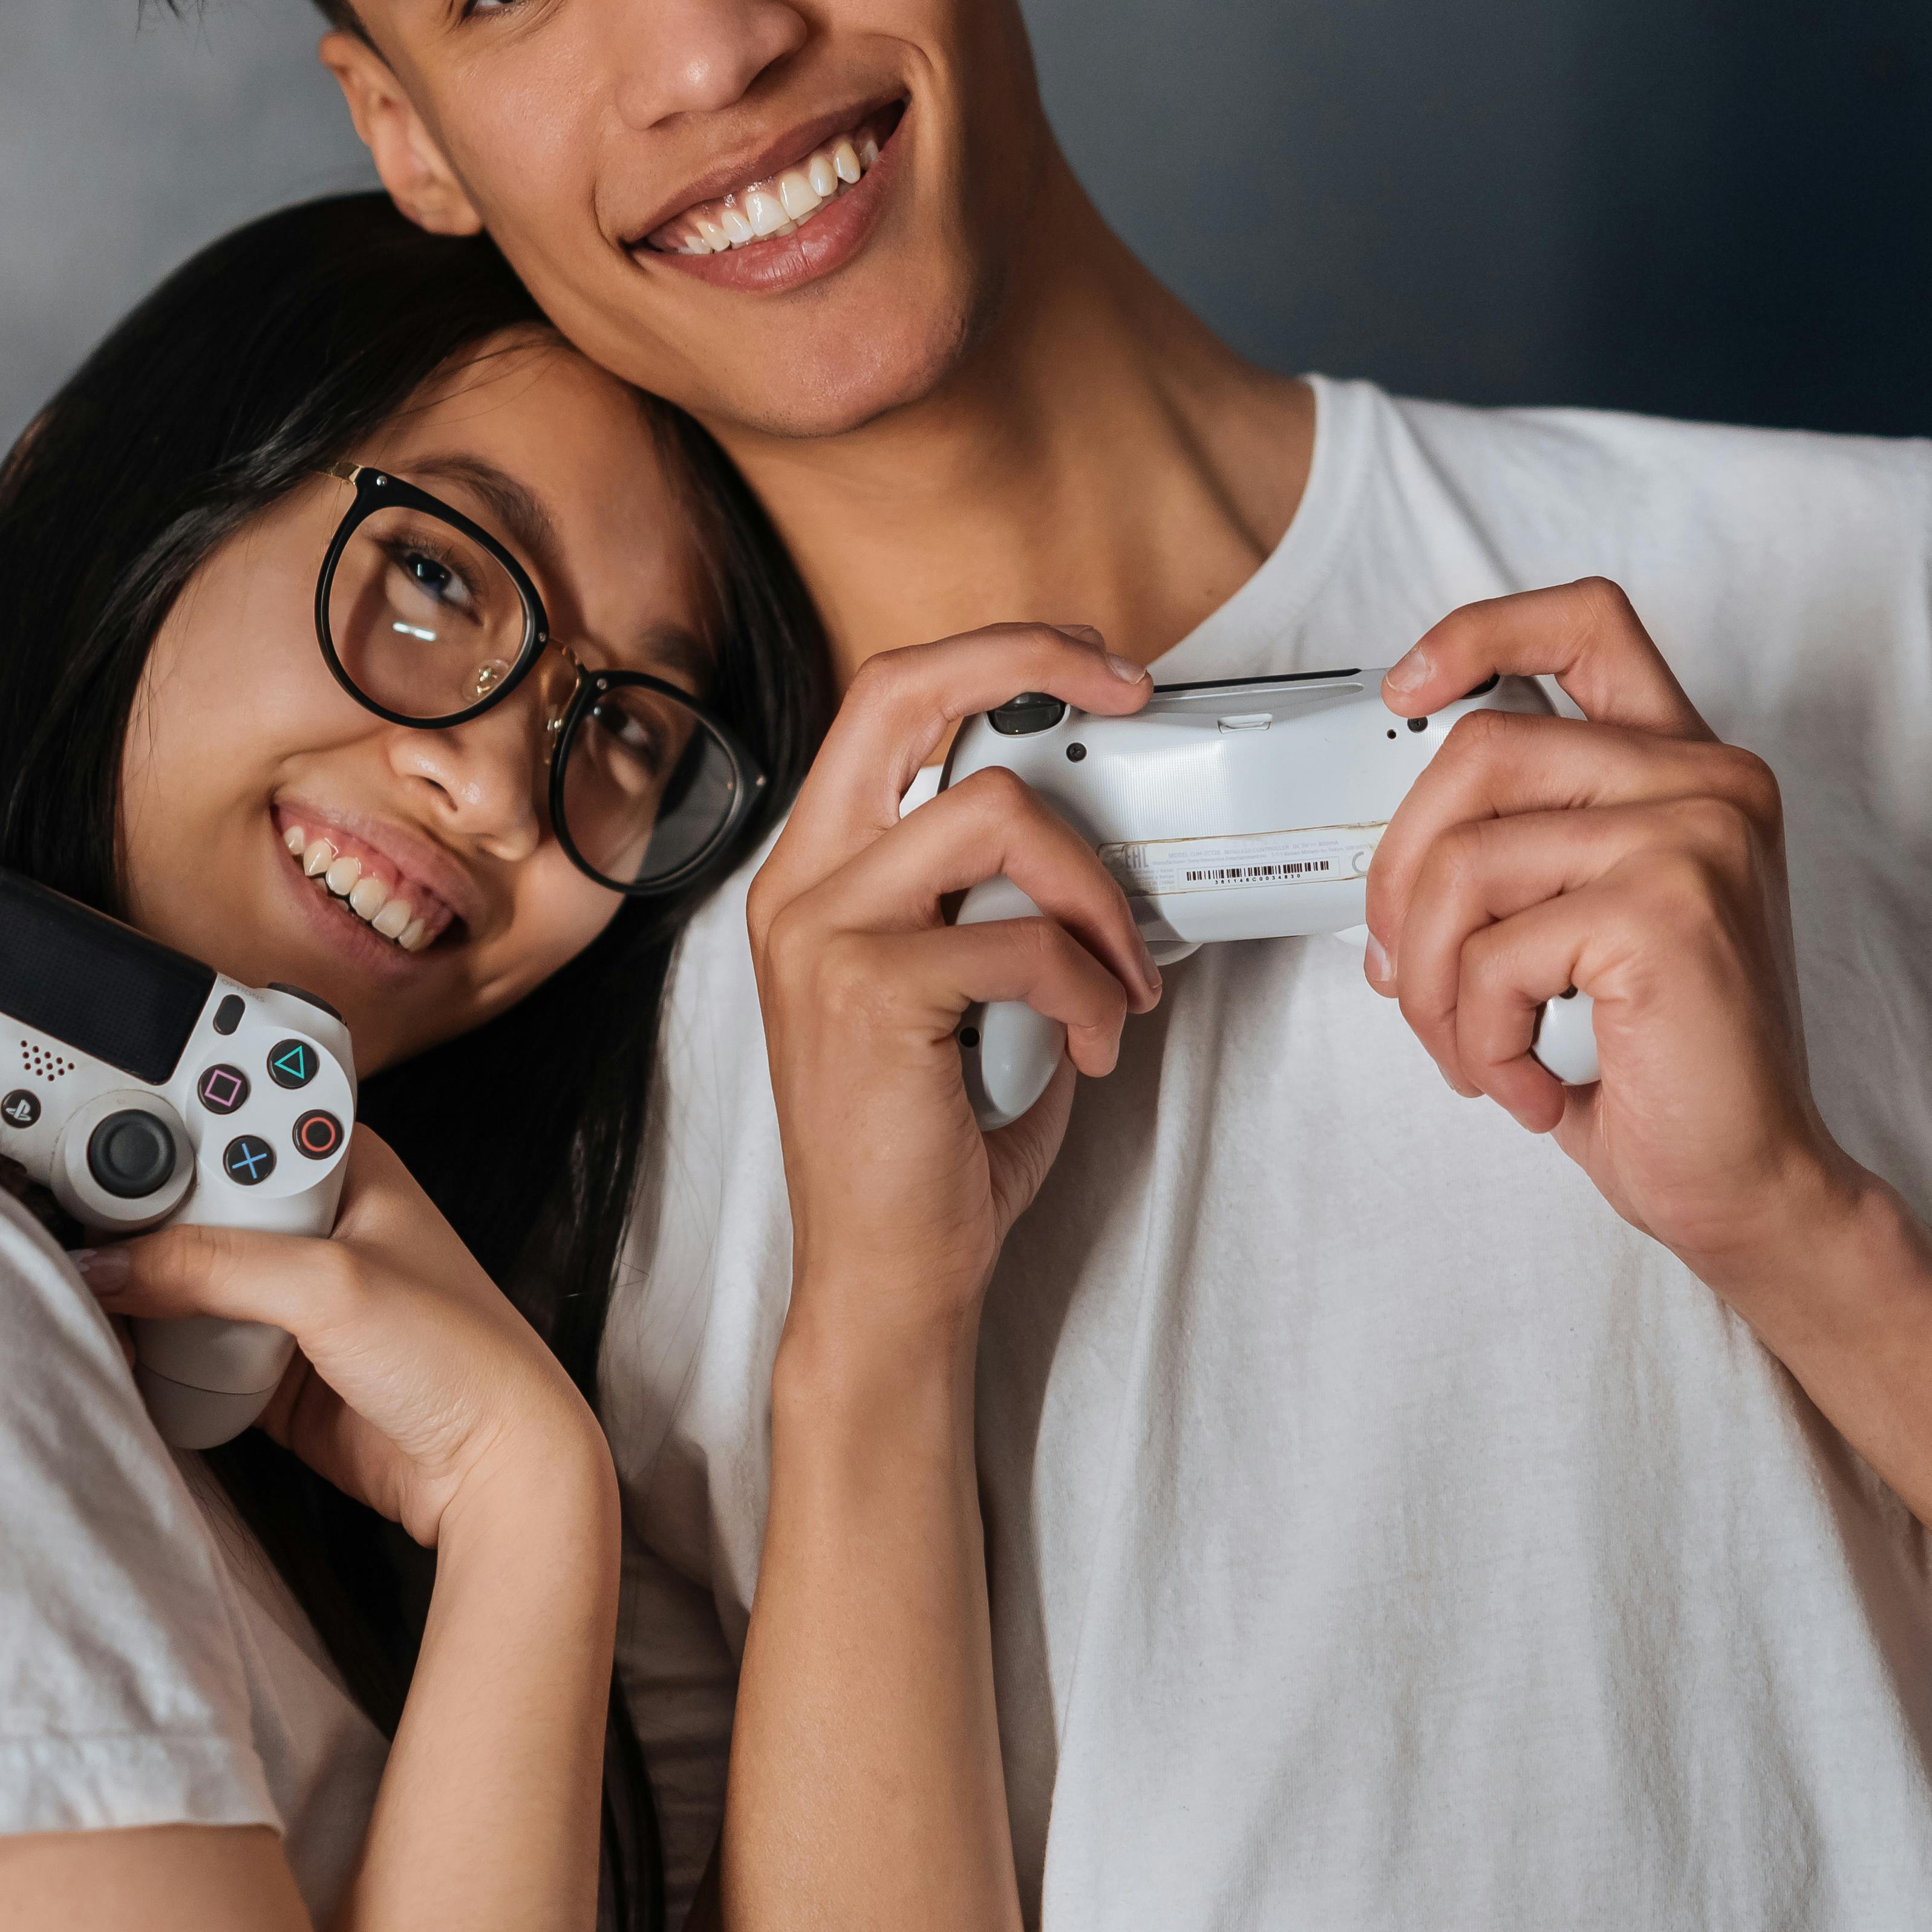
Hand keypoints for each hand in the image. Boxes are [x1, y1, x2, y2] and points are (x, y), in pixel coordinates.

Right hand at [79, 1127, 605, 1545]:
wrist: (491, 1473)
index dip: (162, 1132)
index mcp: (336, 1162)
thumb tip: (111, 1266)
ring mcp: (282, 1294)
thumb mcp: (331, 1285)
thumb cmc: (459, 1354)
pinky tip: (119, 1344)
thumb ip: (214, 1266)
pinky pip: (186, 1343)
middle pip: (190, 1200)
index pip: (228, 1123)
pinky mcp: (264, 1361)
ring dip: (138, 1289)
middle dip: (136, 1220)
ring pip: (180, 1275)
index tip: (89, 1145)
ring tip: (86, 1293)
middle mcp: (304, 1220)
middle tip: (76, 1232)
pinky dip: (152, 1348)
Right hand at [745, 624, 1162, 1342]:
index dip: (995, 655)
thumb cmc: (934, 1143)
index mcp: (816, 873)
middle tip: (1131, 695)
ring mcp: (821, 933)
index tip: (1093, 668)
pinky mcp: (866, 991)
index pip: (886, 701)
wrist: (887, 1276)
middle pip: (908, 696)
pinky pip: (1026, 943)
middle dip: (1034, 664)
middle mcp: (800, 885)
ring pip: (996, 815)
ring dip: (1094, 894)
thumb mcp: (967, 989)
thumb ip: (999, 898)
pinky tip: (1095, 1046)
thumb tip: (1103, 824)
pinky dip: (1093, 991)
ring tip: (1120, 980)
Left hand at [1364, 578, 1856, 1277]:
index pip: (1586, 624)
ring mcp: (1695, 837)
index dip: (1478, 633)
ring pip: (1465, 864)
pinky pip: (1494, 955)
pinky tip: (1528, 1085)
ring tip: (1473, 1051)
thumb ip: (1520, 847)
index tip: (1406, 688)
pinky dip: (1480, 1039)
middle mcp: (1709, 782)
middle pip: (1478, 752)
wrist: (1750, 1177)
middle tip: (1408, 974)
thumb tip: (1392, 851)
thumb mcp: (1581, 921)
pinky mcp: (1666, 910)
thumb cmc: (1662, 1060)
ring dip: (1434, 985)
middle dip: (1403, 876)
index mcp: (1688, 769)